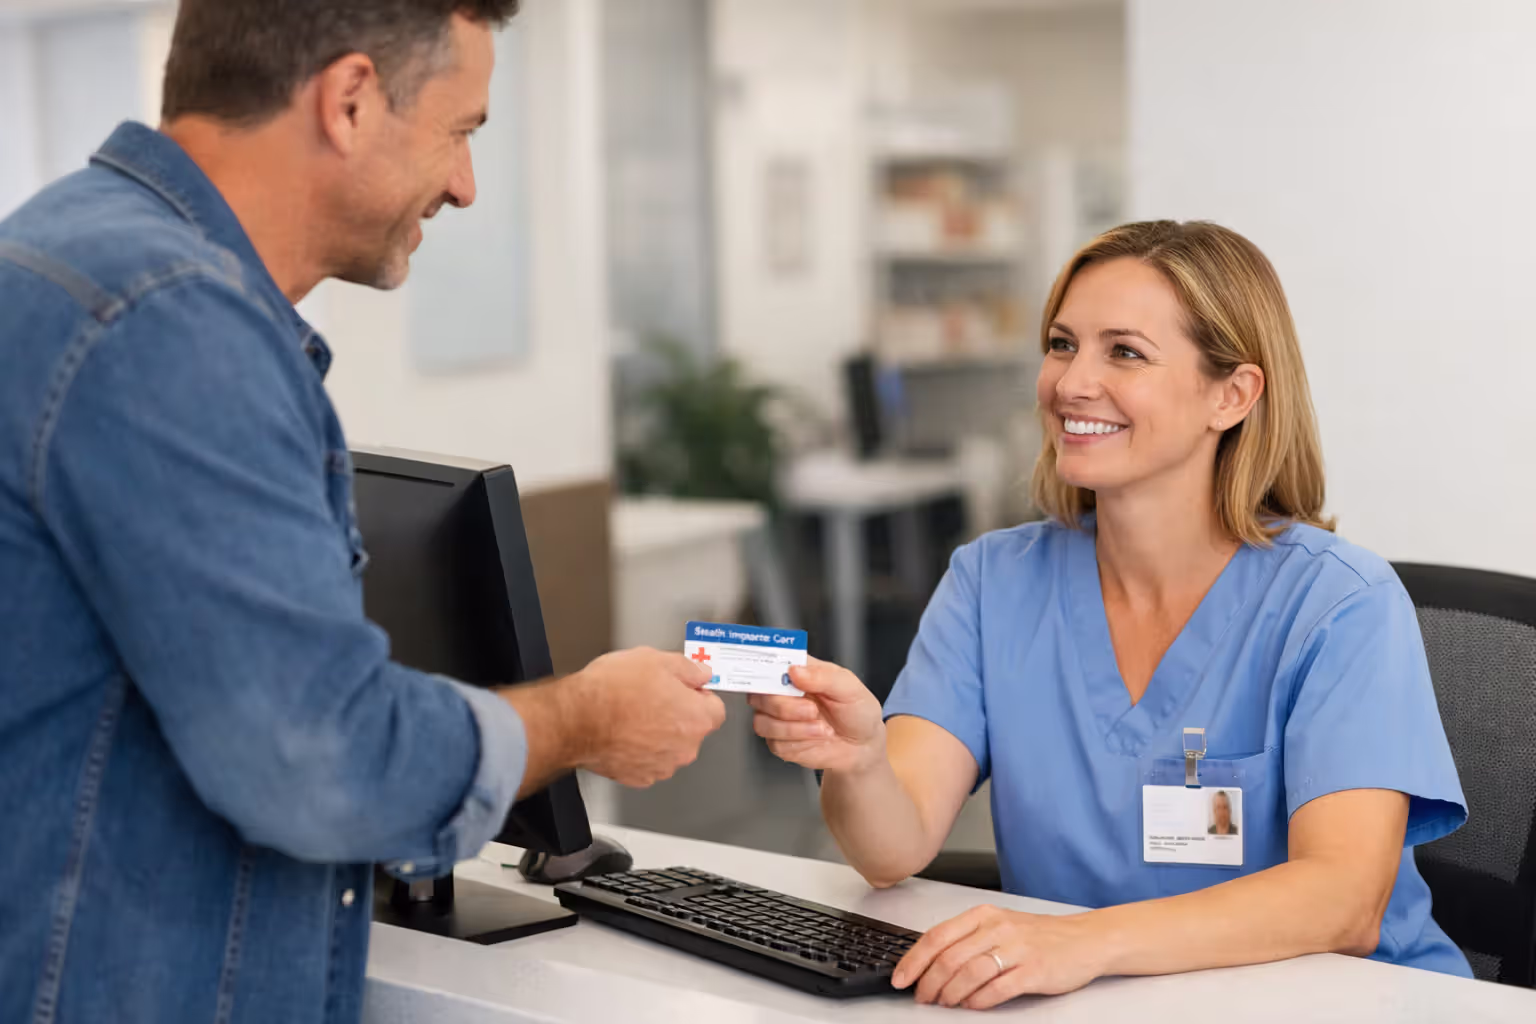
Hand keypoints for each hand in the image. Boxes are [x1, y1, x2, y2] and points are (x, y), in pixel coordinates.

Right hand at [567, 647, 726, 786]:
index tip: (684, 688)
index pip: (716, 708)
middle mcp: (685, 748)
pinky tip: (624, 732)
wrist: (576, 719)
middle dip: (677, 714)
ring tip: (633, 713)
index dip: (698, 694)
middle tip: (652, 696)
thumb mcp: (656, 660)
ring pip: (670, 746)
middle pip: (692, 729)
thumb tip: (700, 673)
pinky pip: (648, 760)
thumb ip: (688, 668)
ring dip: (658, 733)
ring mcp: (662, 766)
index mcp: (696, 718)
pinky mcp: (639, 777)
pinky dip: (640, 749)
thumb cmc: (612, 691)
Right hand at [746, 657, 884, 774]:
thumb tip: (795, 670)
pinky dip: (799, 742)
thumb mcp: (849, 688)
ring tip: (821, 728)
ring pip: (762, 722)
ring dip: (793, 728)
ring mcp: (778, 718)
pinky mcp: (780, 741)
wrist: (863, 746)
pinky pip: (775, 743)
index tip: (773, 677)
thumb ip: (823, 676)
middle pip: (759, 695)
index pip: (769, 663)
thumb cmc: (857, 711)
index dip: (763, 668)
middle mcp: (783, 693)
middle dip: (784, 706)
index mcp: (798, 672)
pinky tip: (816, 737)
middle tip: (812, 710)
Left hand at [893, 905, 1108, 1008]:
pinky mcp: (1033, 970)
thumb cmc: (1038, 936)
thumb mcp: (999, 926)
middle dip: (929, 983)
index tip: (900, 978)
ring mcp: (1016, 949)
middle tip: (921, 998)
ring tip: (944, 1004)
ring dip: (950, 994)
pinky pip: (997, 988)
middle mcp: (997, 928)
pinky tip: (971, 1006)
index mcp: (983, 915)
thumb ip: (968, 940)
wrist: (1085, 940)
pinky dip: (979, 1001)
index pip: (938, 936)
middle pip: (949, 958)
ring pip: (969, 973)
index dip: (914, 960)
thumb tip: (930, 964)